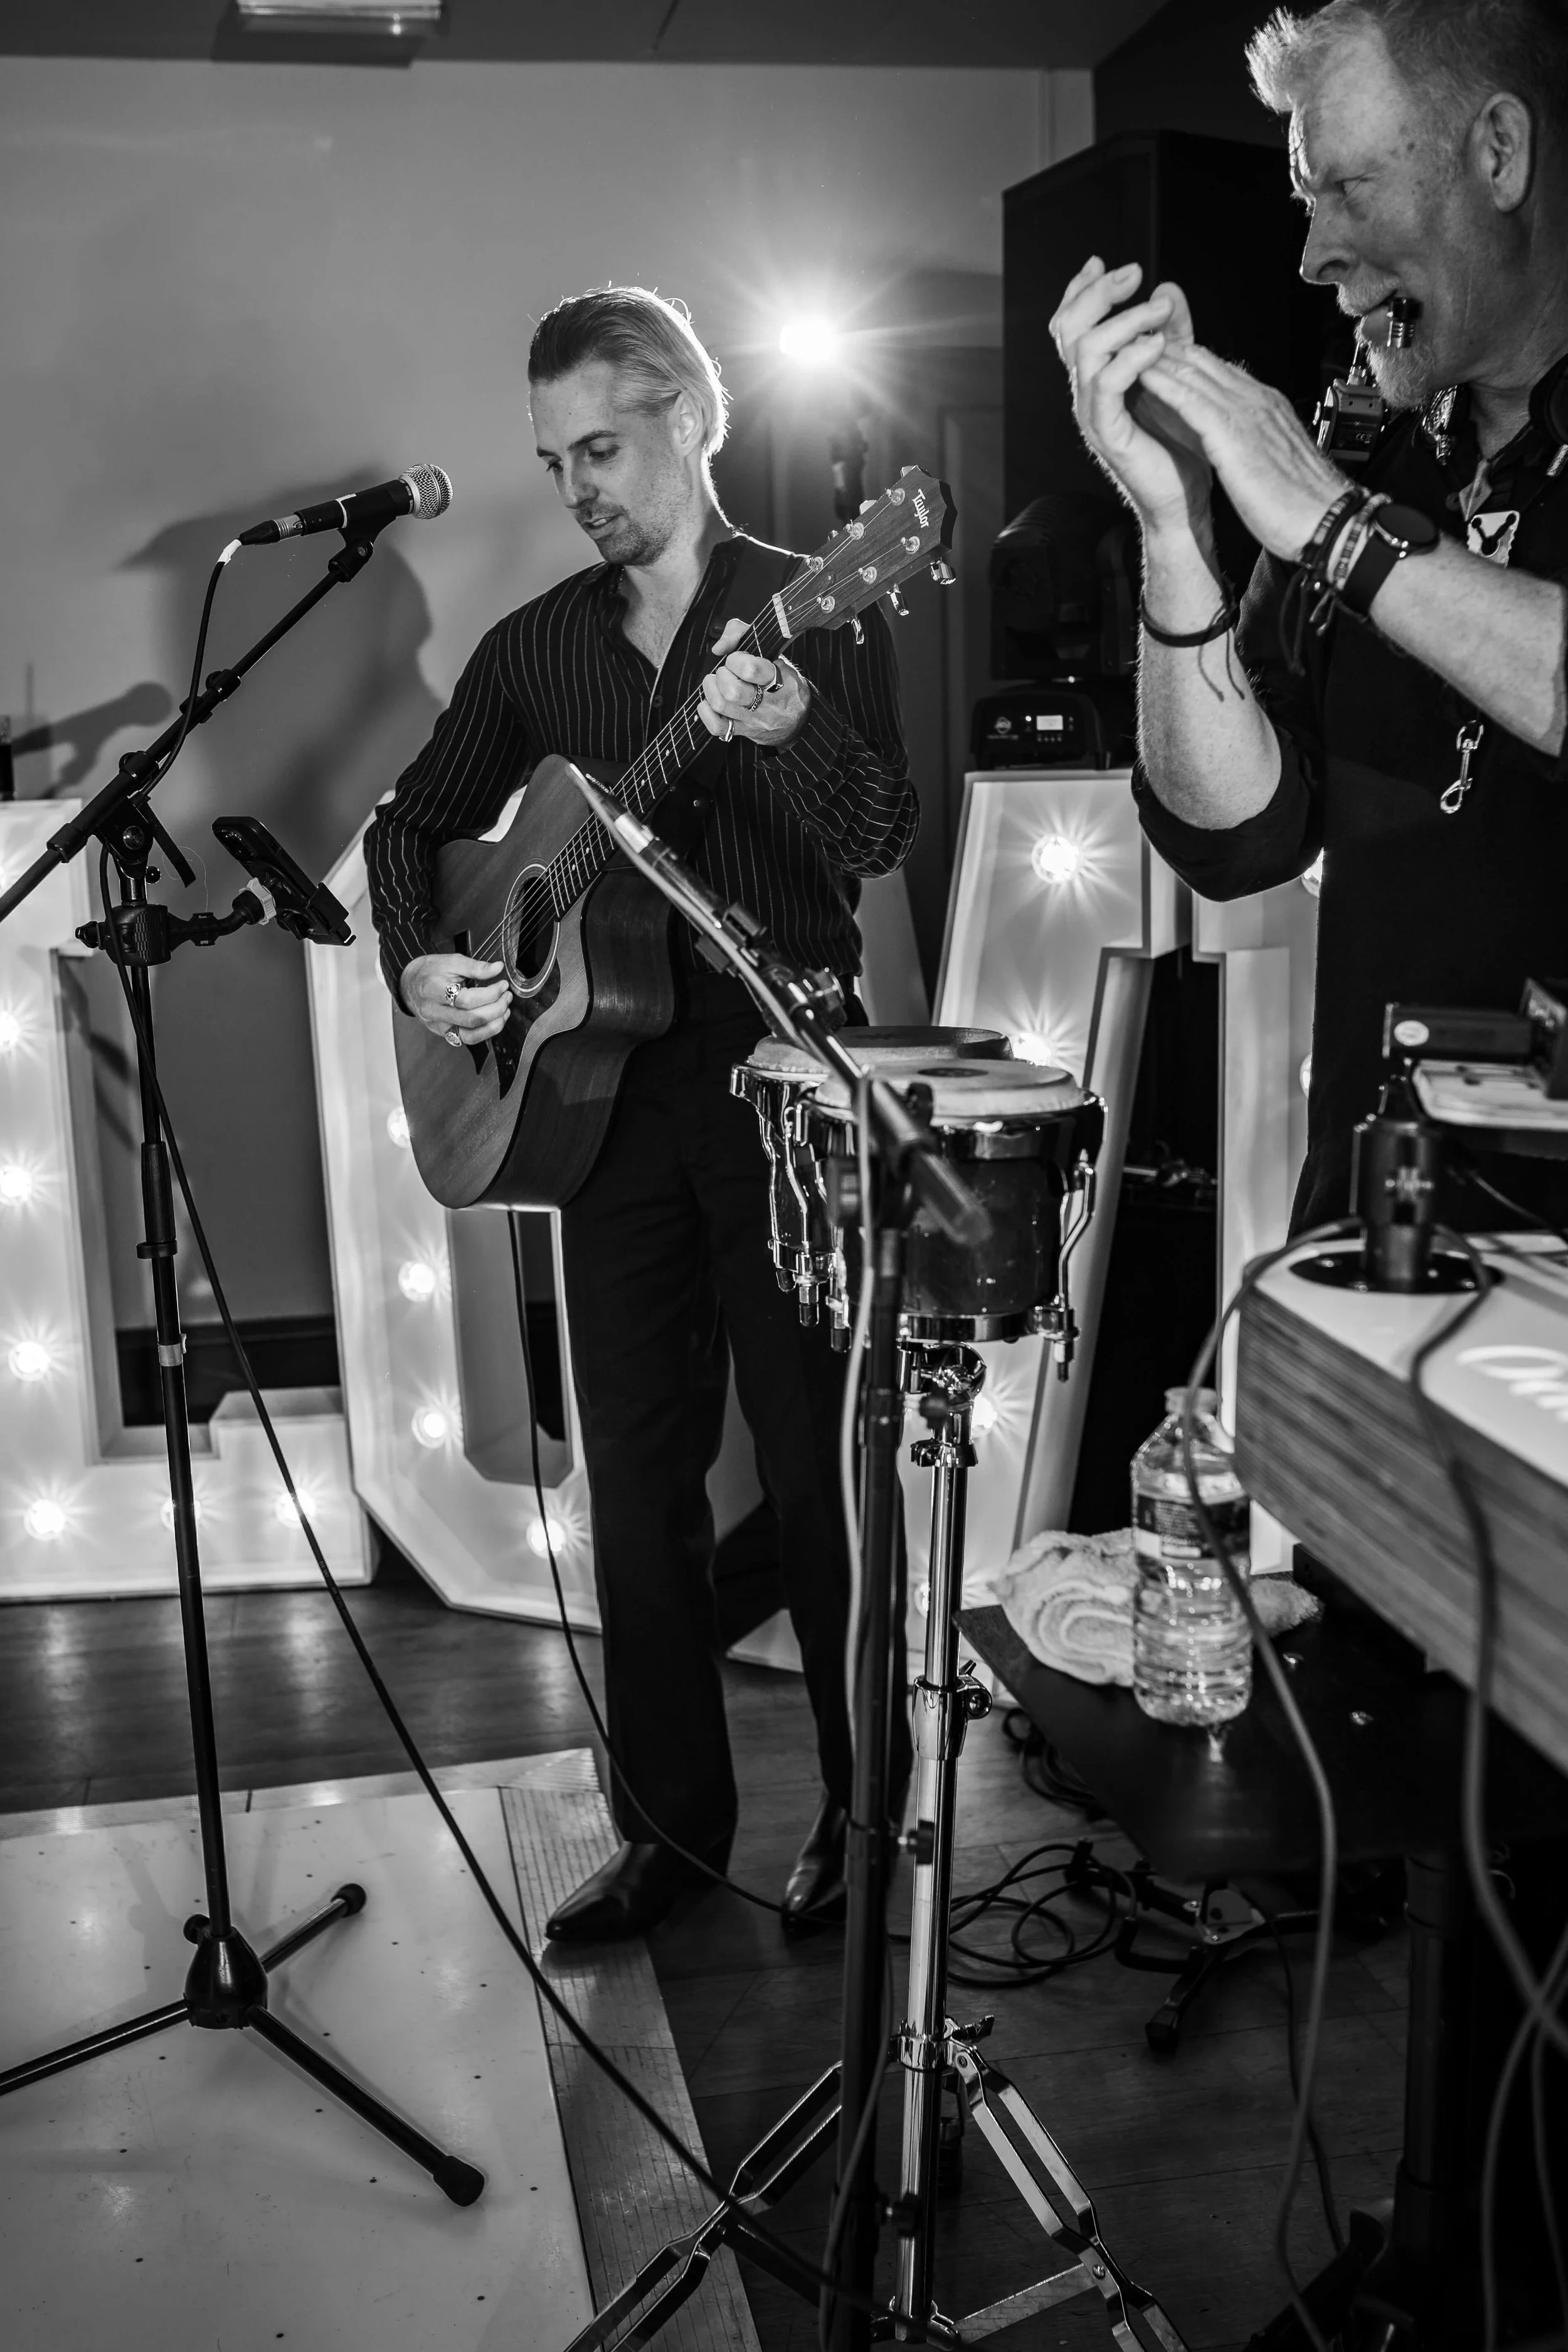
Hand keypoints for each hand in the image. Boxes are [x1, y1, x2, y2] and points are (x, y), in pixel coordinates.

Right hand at [401, 951, 509, 1045]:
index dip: (489, 994)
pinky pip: (468, 1039)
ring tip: (505, 1009)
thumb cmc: (430, 971)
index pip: (465, 1000)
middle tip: (507, 996)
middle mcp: (433, 1012)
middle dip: (496, 1008)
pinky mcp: (444, 1034)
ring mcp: (438, 1026)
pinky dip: (486, 1032)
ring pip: (471, 1035)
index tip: (502, 984)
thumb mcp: (450, 961)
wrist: (410, 984)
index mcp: (432, 990)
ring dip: (494, 1024)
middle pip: (470, 1019)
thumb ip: (475, 966)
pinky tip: (495, 1020)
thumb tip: (497, 968)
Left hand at [698, 618, 808, 746]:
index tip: (736, 658)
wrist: (802, 721)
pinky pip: (717, 727)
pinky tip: (709, 703)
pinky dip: (706, 713)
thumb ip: (744, 635)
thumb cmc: (786, 684)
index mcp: (780, 681)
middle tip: (726, 672)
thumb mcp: (776, 655)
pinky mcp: (745, 732)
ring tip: (716, 683)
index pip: (750, 670)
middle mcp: (769, 704)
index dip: (735, 659)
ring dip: (711, 689)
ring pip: (721, 705)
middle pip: (732, 691)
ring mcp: (755, 721)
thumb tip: (719, 647)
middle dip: (722, 675)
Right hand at [1050, 257, 1213, 532]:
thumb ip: (1171, 333)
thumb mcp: (1177, 375)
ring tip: (1161, 311)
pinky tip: (1160, 345)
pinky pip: (1107, 384)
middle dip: (1099, 293)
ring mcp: (1094, 414)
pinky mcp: (1109, 434)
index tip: (1104, 263)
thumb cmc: (1179, 445)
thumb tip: (1169, 287)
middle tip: (1135, 274)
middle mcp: (1087, 393)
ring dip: (1126, 320)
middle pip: (1069, 329)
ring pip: (1087, 350)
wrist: (1183, 501)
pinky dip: (1133, 357)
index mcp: (1096, 378)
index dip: (1080, 290)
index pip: (1070, 326)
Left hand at [1137, 343, 1350, 560]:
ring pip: (1195, 374)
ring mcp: (1247, 415)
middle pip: (1203, 363)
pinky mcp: (1234, 437)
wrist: (1328, 522)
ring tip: (1126, 346)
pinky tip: (1141, 376)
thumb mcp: (1272, 461)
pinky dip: (1166, 385)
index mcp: (1266, 407)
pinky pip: (1192, 402)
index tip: (1154, 353)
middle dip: (1165, 348)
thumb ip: (1254, 441)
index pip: (1218, 372)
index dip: (1184, 360)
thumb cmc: (1302, 502)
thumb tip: (1235, 439)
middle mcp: (1256, 401)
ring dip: (1158, 357)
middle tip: (1130, 336)